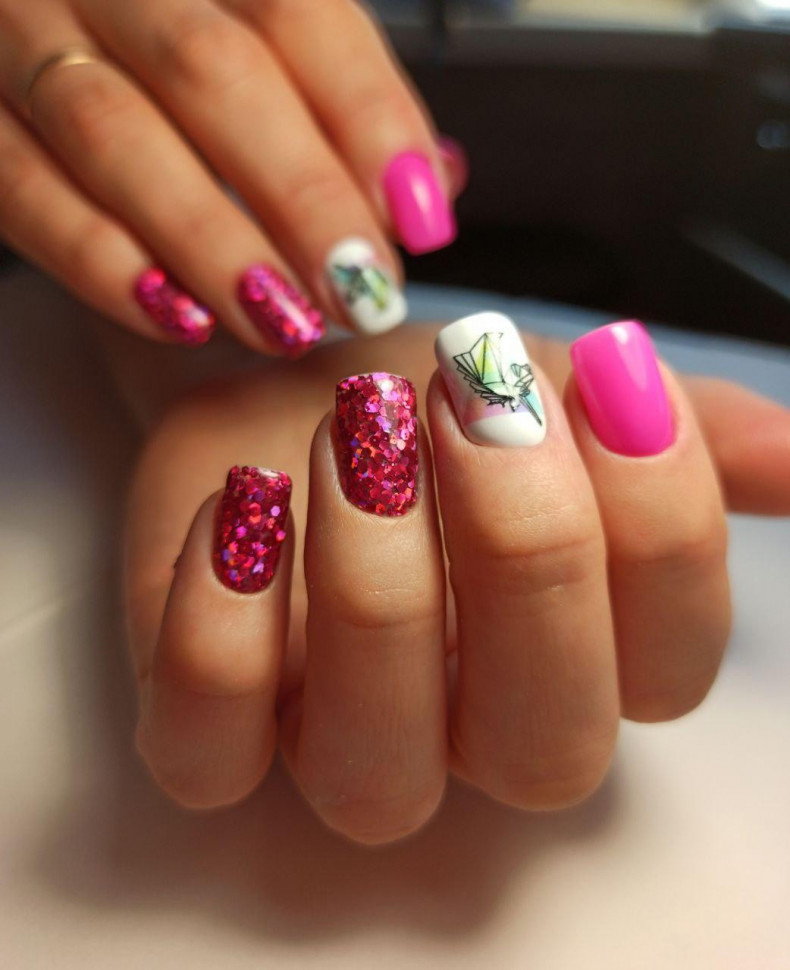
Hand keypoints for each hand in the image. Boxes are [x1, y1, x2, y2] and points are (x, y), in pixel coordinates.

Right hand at [0, 0, 461, 352]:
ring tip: (284, 321)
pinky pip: (25, 191)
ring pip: (112, 133)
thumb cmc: (174, 42)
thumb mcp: (266, 35)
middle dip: (300, 196)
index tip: (421, 223)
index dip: (370, 121)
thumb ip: (345, 100)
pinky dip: (104, 265)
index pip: (299, 12)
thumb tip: (433, 185)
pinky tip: (180, 318)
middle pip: (212, 71)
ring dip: (211, 243)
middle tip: (359, 292)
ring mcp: (23, 37)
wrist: (42, 19)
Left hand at [125, 321, 789, 843]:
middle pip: (546, 747)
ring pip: (379, 772)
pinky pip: (208, 751)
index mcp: (577, 661)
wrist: (283, 384)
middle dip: (528, 561)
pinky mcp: (208, 729)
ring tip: (361, 430)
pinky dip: (222, 630)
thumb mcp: (550, 392)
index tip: (608, 374)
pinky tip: (246, 498)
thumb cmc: (427, 403)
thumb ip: (672, 431)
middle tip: (480, 404)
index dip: (659, 530)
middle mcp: (468, 730)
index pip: (672, 670)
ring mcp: (334, 743)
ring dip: (381, 588)